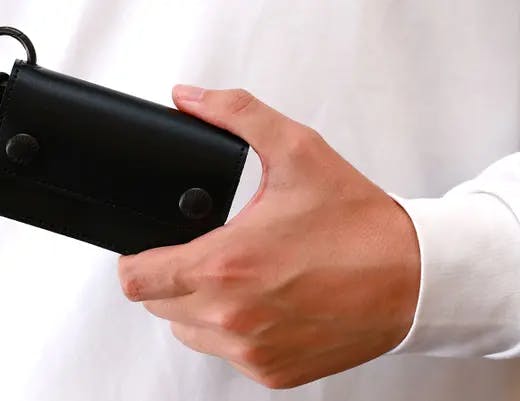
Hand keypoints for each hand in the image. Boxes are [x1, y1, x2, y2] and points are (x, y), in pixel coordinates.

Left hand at [117, 86, 420, 388]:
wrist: (414, 279)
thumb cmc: (359, 224)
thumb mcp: (297, 152)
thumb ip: (236, 116)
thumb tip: (189, 99)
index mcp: (226, 264)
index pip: (136, 279)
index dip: (133, 260)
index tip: (146, 250)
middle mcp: (232, 315)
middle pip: (158, 305)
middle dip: (171, 277)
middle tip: (208, 253)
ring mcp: (251, 350)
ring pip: (188, 332)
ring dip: (198, 306)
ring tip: (238, 277)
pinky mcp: (271, 372)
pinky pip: (225, 353)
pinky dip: (232, 331)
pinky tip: (262, 303)